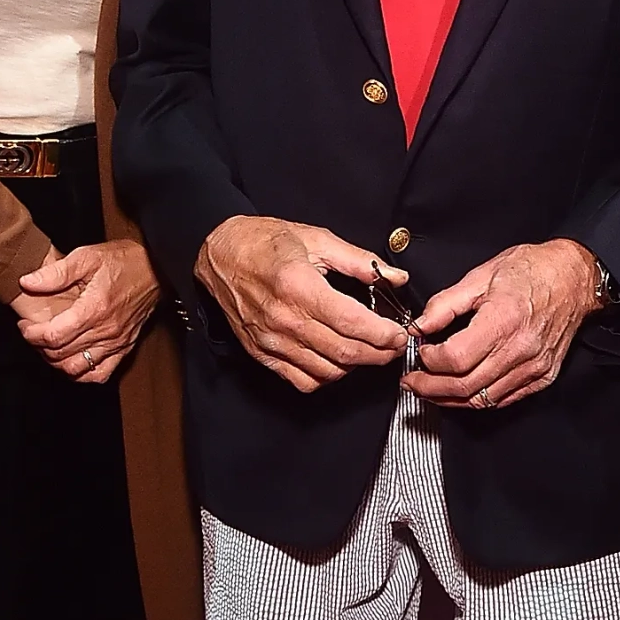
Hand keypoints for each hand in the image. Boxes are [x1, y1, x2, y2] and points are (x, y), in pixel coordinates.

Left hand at [17, 238, 160, 384]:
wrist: (158, 268)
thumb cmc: (123, 261)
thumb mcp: (87, 256)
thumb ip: (56, 272)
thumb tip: (27, 282)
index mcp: (93, 309)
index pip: (53, 336)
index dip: (31, 334)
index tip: (24, 325)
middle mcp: (105, 331)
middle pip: (60, 354)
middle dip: (38, 346)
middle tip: (33, 332)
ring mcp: (116, 343)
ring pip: (76, 369)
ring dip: (56, 361)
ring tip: (49, 346)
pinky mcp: (124, 348)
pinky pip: (99, 374)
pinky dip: (81, 373)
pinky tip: (72, 361)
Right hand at [197, 214, 407, 394]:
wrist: (220, 254)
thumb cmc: (265, 243)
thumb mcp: (317, 239)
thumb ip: (360, 262)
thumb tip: (395, 276)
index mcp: (298, 286)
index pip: (352, 323)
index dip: (384, 334)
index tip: (399, 333)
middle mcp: (284, 318)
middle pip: (345, 352)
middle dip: (379, 354)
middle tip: (394, 346)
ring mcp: (271, 340)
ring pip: (327, 371)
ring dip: (355, 366)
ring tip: (367, 349)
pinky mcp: (262, 353)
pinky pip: (302, 380)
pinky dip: (326, 376)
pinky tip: (335, 359)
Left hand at [403, 240, 599, 410]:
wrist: (574, 277)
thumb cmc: (534, 270)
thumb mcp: (481, 275)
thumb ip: (446, 304)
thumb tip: (420, 326)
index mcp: (504, 320)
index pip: (456, 358)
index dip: (430, 360)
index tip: (421, 352)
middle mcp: (521, 348)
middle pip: (465, 385)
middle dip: (430, 388)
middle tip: (413, 382)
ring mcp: (534, 366)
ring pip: (482, 399)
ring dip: (451, 398)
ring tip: (432, 389)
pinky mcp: (543, 376)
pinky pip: (503, 398)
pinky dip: (478, 398)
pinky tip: (463, 390)